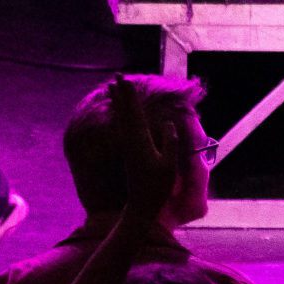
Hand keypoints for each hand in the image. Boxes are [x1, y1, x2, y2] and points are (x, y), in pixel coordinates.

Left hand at [107, 74, 182, 225]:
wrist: (141, 206)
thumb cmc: (157, 187)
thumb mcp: (169, 165)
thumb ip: (169, 143)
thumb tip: (168, 123)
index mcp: (140, 142)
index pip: (134, 114)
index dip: (130, 97)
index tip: (125, 81)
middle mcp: (132, 141)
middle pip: (126, 113)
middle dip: (122, 94)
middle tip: (116, 76)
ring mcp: (129, 147)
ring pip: (123, 119)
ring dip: (120, 103)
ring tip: (113, 89)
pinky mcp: (130, 152)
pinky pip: (125, 128)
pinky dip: (122, 117)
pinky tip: (120, 112)